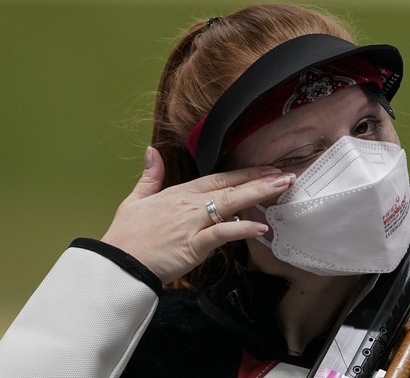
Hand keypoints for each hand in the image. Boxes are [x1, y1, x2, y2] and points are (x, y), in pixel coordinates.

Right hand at [101, 146, 294, 283]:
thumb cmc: (127, 235)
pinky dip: (241, 229)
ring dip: (258, 194)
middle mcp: (189, 204)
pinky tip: (260, 227)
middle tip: (286, 175)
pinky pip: (221, 234)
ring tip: (281, 188)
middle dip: (260, 179)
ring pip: (230, 204)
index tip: (266, 169)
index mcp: (179, 193)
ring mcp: (192, 223)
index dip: (244, 173)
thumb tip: (151, 151)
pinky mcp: (192, 245)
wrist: (116, 263)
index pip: (218, 178)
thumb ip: (149, 176)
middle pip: (230, 187)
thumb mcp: (136, 200)